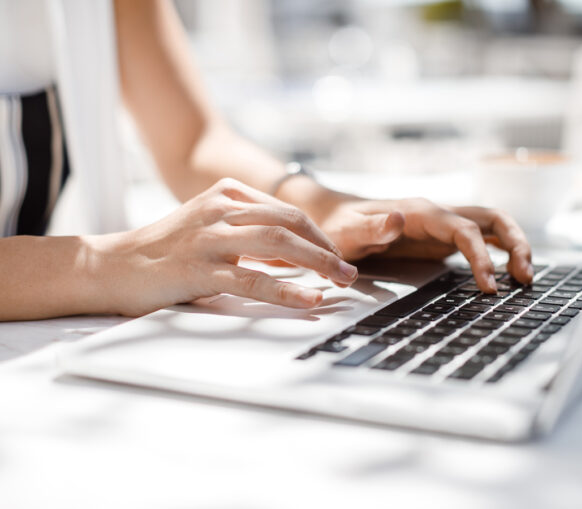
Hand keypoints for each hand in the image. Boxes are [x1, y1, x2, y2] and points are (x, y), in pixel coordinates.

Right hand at [94, 178, 357, 315]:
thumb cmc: (168, 250)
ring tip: (342, 281)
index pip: (288, 211)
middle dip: (327, 248)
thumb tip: (297, 253)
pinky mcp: (199, 268)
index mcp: (227, 193)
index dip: (319, 236)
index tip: (337, 258)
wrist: (113, 266)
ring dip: (318, 263)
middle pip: (290, 223)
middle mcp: (221, 209)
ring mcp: (209, 237)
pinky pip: (253, 279)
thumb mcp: (212, 226)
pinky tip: (311, 299)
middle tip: (349, 272)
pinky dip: (288, 290)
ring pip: (278, 244)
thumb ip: (250, 231)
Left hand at [315, 197, 532, 292]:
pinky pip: (482, 238)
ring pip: (493, 225)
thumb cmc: (339, 226)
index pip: (464, 229)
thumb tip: (398, 220)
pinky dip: (501, 252)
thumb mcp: (348, 232)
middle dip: (516, 244)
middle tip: (525, 279)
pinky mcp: (444, 237)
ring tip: (525, 279)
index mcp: (421, 212)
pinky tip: (508, 274)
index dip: (482, 256)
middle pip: (492, 218)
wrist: (333, 216)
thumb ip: (372, 229)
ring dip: (515, 246)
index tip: (489, 286)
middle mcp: (439, 214)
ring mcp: (444, 224)